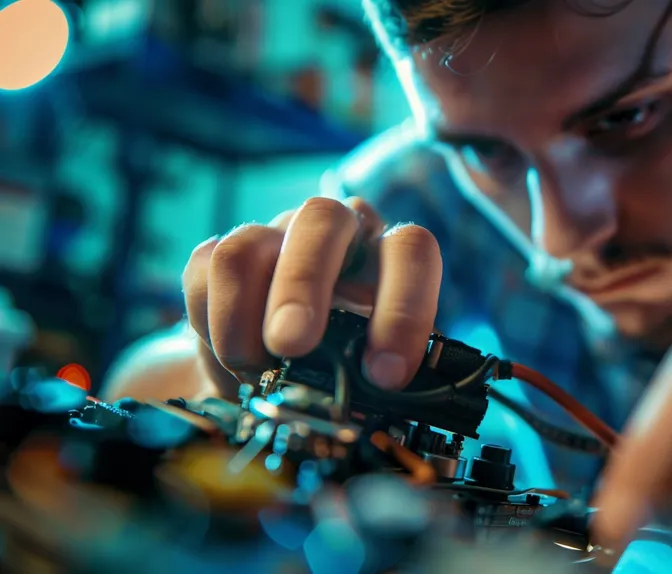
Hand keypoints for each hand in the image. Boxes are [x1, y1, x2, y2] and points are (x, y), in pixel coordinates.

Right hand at [181, 197, 442, 395]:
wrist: (276, 373)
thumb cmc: (344, 366)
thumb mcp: (371, 373)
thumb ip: (374, 379)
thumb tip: (368, 402)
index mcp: (387, 253)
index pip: (409, 249)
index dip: (402, 307)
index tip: (385, 374)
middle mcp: (333, 231)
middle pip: (321, 217)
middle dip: (302, 283)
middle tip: (291, 344)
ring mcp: (272, 236)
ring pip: (246, 248)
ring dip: (241, 319)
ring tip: (254, 372)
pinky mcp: (218, 255)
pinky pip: (203, 274)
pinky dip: (212, 327)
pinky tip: (231, 361)